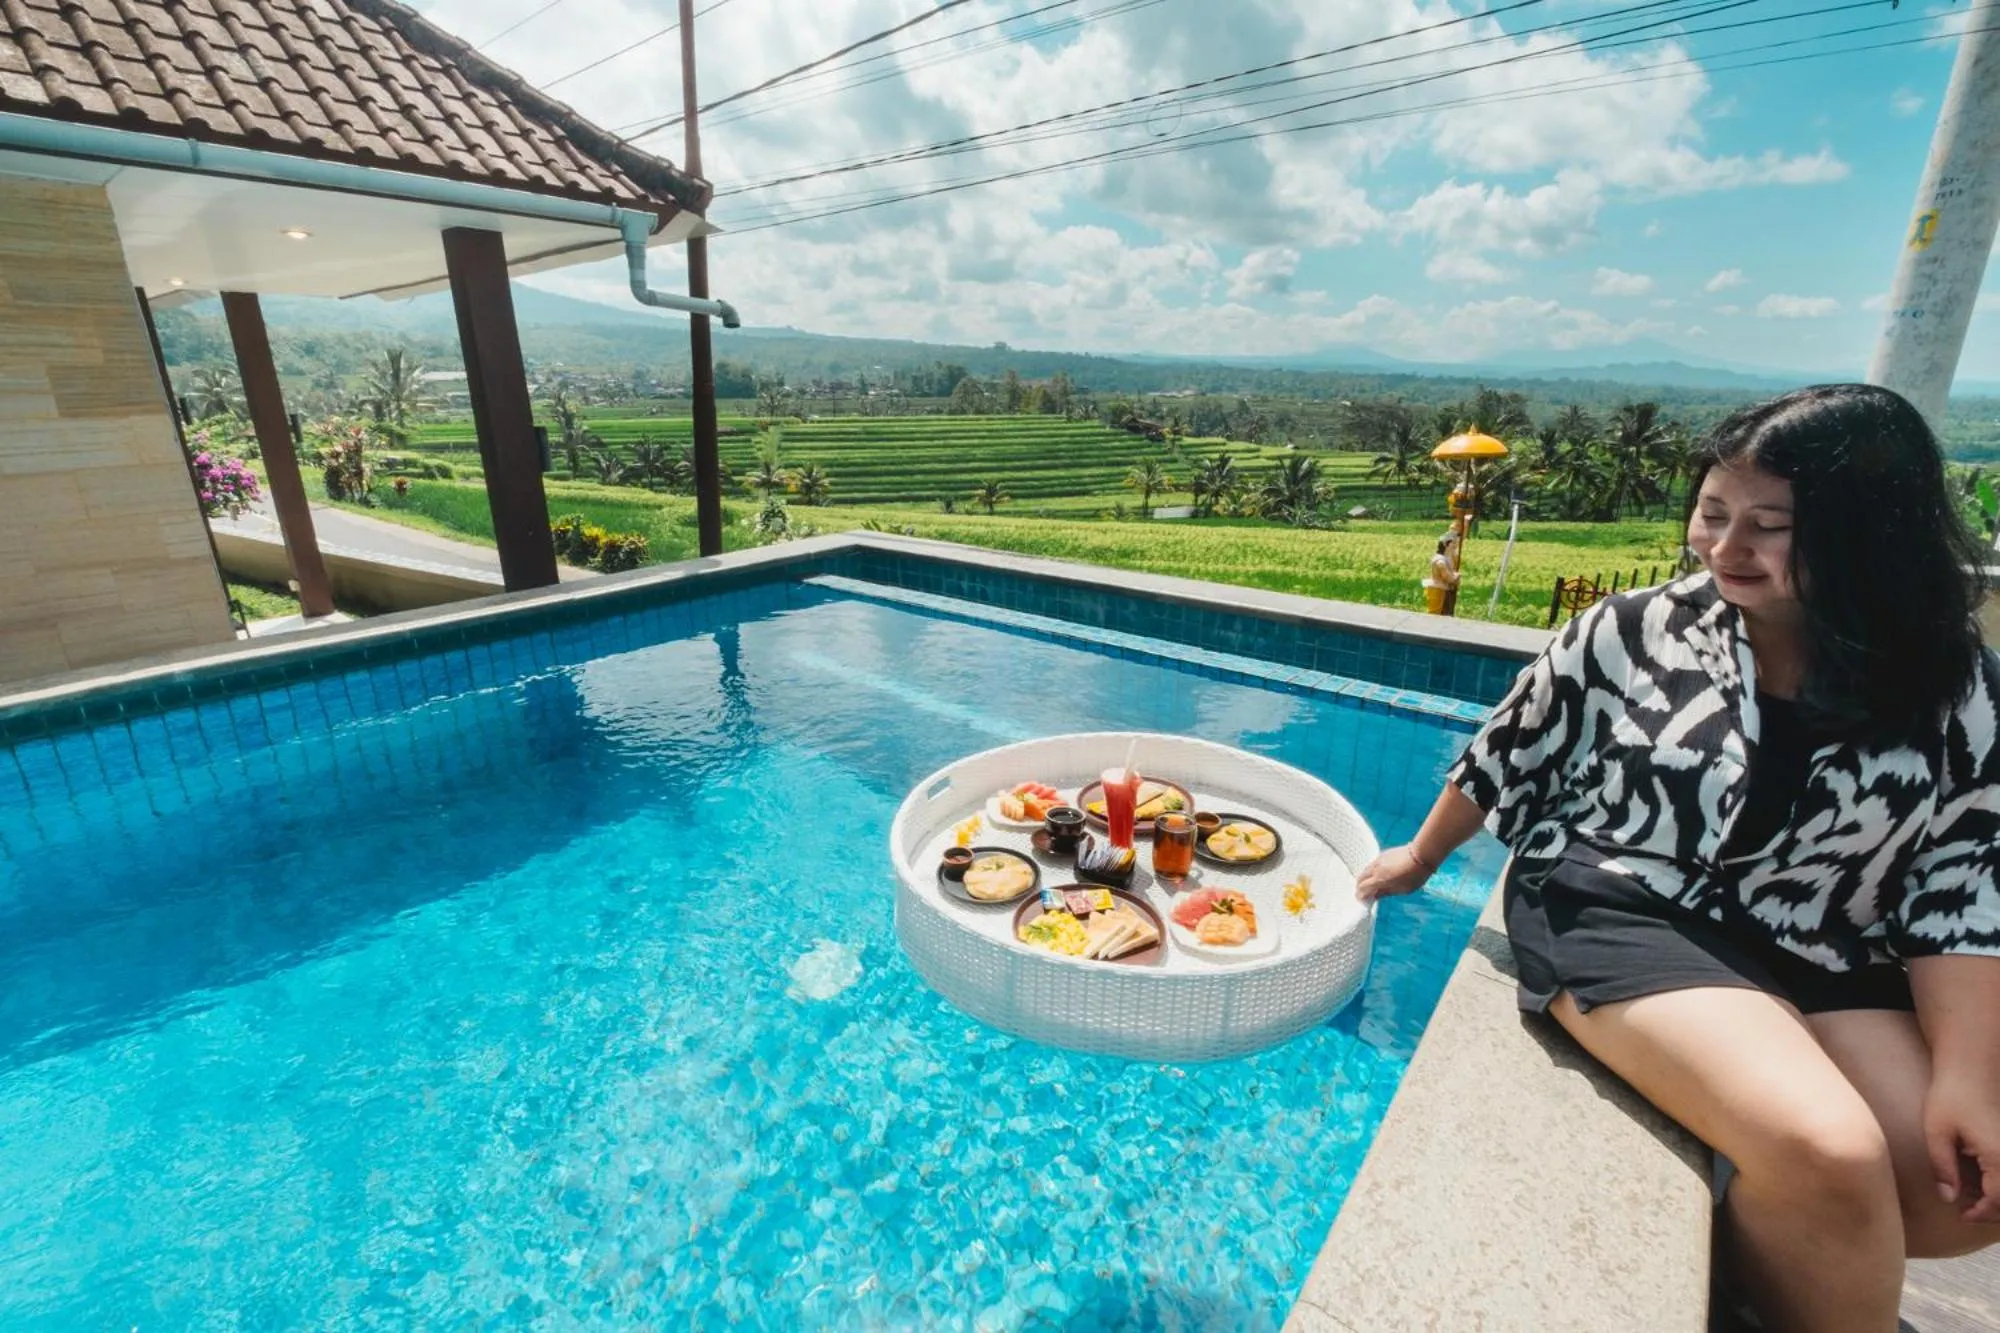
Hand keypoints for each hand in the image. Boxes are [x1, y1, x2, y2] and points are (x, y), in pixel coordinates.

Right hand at [1355, 845, 1434, 902]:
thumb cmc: (1415, 875)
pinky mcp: (1382, 854)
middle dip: (1360, 886)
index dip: (1360, 895)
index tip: (1362, 901)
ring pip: (1365, 870)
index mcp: (1380, 879)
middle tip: (1363, 893)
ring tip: (1369, 885)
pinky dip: (1370, 871)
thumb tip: (1376, 895)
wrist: (1421, 855)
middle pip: (1361, 878)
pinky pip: (1371, 864)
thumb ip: (1387, 892)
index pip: (1363, 888)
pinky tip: (1376, 875)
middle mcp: (1376, 869)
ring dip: (1364, 878)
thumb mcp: (1403, 889)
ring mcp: (1378, 860)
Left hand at [1923, 1061, 1999, 1223]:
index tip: (1962, 1216)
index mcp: (1998, 1155)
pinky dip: (1998, 1183)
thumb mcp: (1937, 1132)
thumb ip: (1943, 1167)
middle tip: (1967, 1212)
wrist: (1971, 1069)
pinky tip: (1980, 1181)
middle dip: (1992, 1210)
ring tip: (1971, 1198)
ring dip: (1998, 1198)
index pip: (1999, 1199)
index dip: (1982, 1213)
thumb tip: (1949, 1198)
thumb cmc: (1951, 1097)